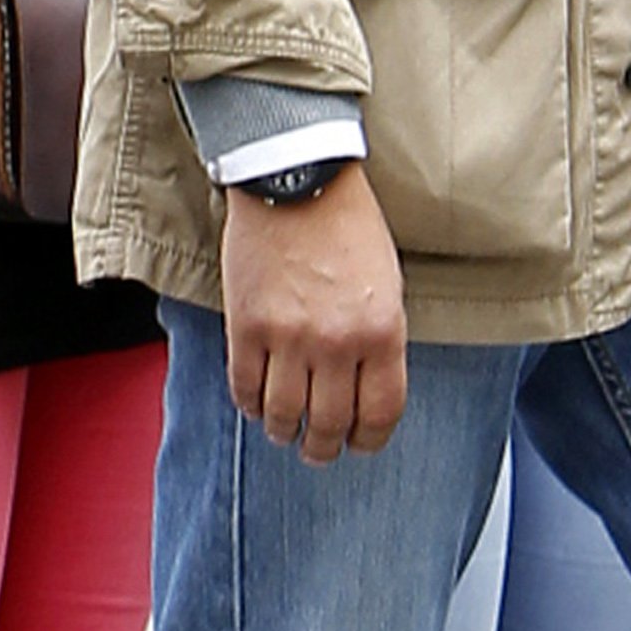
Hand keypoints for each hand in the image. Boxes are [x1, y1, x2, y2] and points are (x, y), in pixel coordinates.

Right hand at [219, 164, 407, 462]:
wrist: (296, 178)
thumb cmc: (348, 225)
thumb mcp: (386, 284)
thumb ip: (378, 340)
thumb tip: (362, 392)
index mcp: (382, 331)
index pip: (380, 413)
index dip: (370, 440)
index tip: (360, 444)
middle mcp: (336, 342)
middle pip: (330, 424)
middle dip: (324, 448)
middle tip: (318, 451)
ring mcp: (288, 337)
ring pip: (284, 415)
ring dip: (284, 433)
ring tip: (284, 433)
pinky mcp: (245, 326)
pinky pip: (244, 387)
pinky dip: (249, 405)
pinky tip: (255, 405)